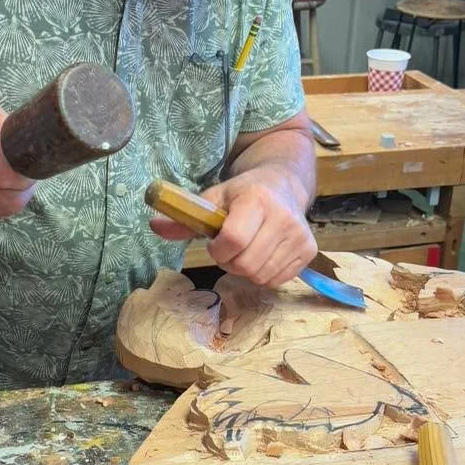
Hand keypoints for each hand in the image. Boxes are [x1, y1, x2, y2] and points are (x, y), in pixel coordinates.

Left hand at [151, 168, 316, 288]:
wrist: (284, 184)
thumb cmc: (242, 193)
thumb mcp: (213, 199)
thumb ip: (185, 217)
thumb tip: (154, 226)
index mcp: (257, 199)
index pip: (233, 240)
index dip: (218, 249)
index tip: (216, 242)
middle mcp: (284, 217)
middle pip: (246, 264)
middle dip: (230, 262)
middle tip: (230, 248)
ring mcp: (300, 235)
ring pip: (261, 276)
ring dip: (246, 269)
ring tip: (247, 249)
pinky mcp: (309, 250)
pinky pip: (277, 280)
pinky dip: (264, 274)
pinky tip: (263, 254)